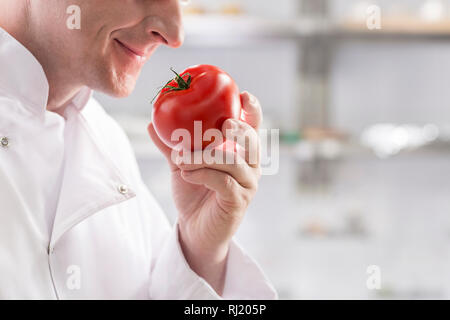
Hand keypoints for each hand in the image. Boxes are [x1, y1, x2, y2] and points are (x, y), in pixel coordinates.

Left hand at [147, 92, 261, 294]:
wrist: (193, 229)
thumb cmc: (193, 194)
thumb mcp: (182, 165)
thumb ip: (172, 145)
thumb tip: (152, 123)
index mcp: (240, 153)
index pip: (253, 128)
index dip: (253, 111)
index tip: (244, 94)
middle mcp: (249, 167)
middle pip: (251, 140)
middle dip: (236, 129)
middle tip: (221, 125)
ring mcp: (247, 185)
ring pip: (232, 160)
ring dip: (203, 156)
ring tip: (181, 160)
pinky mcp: (238, 201)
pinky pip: (223, 181)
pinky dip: (202, 174)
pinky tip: (187, 175)